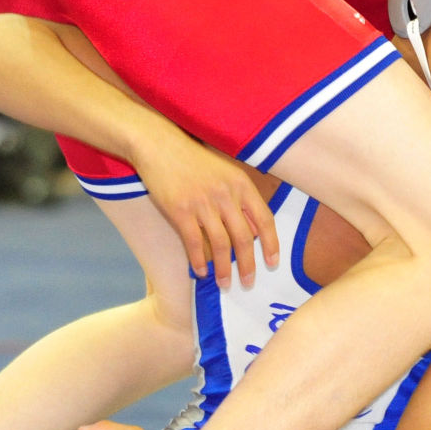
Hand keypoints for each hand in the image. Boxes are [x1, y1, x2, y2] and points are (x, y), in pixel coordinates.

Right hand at [138, 136, 279, 289]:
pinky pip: (195, 242)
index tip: (272, 263)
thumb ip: (241, 199)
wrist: (158, 145)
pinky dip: (199, 261)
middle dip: (248, 264)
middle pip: (244, 237)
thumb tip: (254, 231)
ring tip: (224, 284)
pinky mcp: (180, 210)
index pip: (264, 219)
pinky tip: (201, 272)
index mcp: (241, 184)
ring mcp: (203, 203)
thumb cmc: (192, 160)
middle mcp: (226, 194)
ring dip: (224, 269)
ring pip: (221, 244)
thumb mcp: (225, 173)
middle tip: (248, 283)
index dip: (271, 243)